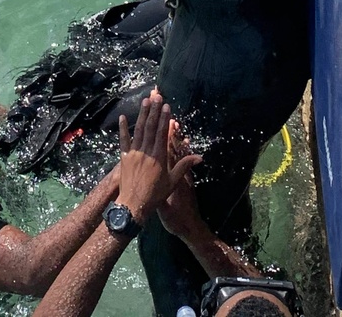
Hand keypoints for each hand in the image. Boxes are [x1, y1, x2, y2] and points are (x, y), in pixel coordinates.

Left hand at [115, 92, 201, 225]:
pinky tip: (123, 117)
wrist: (134, 205)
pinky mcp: (124, 157)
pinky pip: (123, 141)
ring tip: (145, 101)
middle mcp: (146, 151)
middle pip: (151, 127)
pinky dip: (123, 129)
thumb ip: (184, 166)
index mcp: (159, 156)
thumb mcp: (173, 182)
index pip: (162, 133)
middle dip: (154, 111)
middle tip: (156, 96)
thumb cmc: (156, 194)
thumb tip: (199, 157)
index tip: (166, 106)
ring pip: (139, 130)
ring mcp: (134, 153)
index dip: (164, 119)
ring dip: (142, 115)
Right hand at [157, 124, 203, 238]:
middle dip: (169, 129)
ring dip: (176, 137)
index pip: (167, 152)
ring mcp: (180, 174)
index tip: (165, 122)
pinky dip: (185, 150)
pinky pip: (184, 161)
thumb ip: (160, 201)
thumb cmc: (175, 220)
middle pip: (170, 146)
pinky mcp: (184, 179)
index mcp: (168, 176)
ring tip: (176, 122)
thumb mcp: (164, 210)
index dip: (166, 137)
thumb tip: (152, 193)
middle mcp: (174, 171)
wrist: (189, 227)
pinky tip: (186, 141)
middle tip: (169, 114)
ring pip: (177, 151)